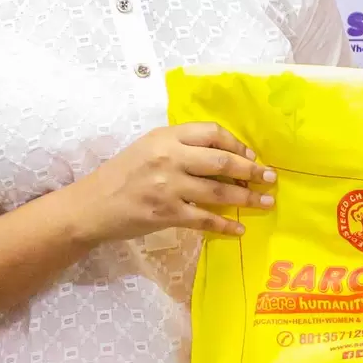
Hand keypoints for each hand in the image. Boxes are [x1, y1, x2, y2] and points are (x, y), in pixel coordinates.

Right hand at [70, 122, 272, 243]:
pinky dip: (224, 225)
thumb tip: (223, 154)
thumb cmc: (123, 174)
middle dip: (251, 170)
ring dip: (246, 198)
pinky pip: (204, 219)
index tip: (250, 155)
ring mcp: (169, 187)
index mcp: (166, 137)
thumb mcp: (148, 147)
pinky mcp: (167, 214)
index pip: (212, 133)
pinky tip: (239, 229)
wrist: (92, 205)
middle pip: (222, 161)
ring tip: (265, 202)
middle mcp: (170, 158)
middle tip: (270, 177)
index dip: (236, 144)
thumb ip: (180, 146)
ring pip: (218, 191)